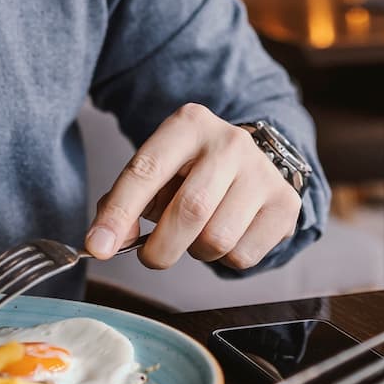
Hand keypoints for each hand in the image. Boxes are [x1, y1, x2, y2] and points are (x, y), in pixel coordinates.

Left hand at [87, 104, 300, 270]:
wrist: (252, 162)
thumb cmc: (191, 171)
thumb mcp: (156, 172)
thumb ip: (123, 204)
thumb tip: (105, 243)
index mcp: (189, 124)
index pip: (146, 171)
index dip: (119, 212)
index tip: (97, 247)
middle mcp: (230, 142)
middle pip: (189, 211)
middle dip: (160, 248)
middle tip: (152, 255)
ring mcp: (262, 172)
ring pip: (217, 240)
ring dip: (197, 252)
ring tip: (198, 234)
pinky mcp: (285, 204)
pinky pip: (243, 256)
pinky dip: (226, 259)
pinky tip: (228, 234)